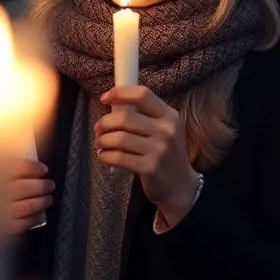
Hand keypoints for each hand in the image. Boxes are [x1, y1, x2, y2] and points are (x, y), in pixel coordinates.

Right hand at [0, 159, 53, 236]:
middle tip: (49, 184)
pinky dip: (31, 218)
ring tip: (47, 198)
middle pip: (19, 189)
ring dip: (40, 202)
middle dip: (40, 186)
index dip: (30, 168)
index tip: (43, 169)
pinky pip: (18, 225)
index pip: (9, 167)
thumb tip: (28, 158)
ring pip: (22, 207)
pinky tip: (37, 213)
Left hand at [96, 86, 199, 227]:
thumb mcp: (165, 131)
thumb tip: (114, 105)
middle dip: (105, 122)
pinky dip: (105, 155)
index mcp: (170, 116)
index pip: (142, 95)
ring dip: (103, 140)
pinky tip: (104, 156)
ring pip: (119, 138)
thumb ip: (145, 116)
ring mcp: (159, 150)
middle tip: (99, 128)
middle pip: (125, 117)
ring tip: (100, 143)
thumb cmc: (166, 154)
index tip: (104, 97)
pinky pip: (118, 157)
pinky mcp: (149, 167)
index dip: (120, 93)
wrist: (180, 186)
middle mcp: (167, 131)